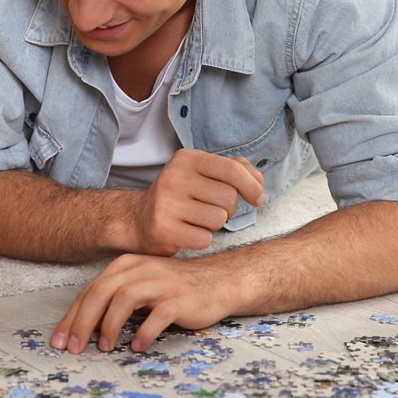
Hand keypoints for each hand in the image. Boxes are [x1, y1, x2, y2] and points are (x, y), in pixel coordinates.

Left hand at [50, 254, 237, 353]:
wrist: (218, 282)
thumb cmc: (174, 289)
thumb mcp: (141, 286)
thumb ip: (115, 298)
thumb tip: (83, 326)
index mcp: (127, 266)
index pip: (91, 290)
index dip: (72, 317)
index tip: (60, 341)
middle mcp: (142, 270)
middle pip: (102, 292)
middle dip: (83, 322)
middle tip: (75, 348)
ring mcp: (162, 283)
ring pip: (125, 299)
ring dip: (110, 325)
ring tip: (105, 347)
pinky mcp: (180, 299)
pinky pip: (158, 316)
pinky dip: (144, 333)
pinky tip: (137, 346)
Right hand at [130, 149, 265, 255]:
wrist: (140, 219)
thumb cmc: (180, 195)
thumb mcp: (202, 173)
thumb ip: (233, 169)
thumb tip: (258, 180)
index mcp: (187, 158)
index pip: (233, 170)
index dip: (252, 186)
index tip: (258, 198)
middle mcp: (174, 177)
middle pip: (229, 197)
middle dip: (228, 208)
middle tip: (210, 209)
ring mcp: (167, 203)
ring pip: (219, 219)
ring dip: (214, 225)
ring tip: (197, 220)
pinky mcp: (164, 229)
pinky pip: (205, 239)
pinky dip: (202, 239)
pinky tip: (187, 232)